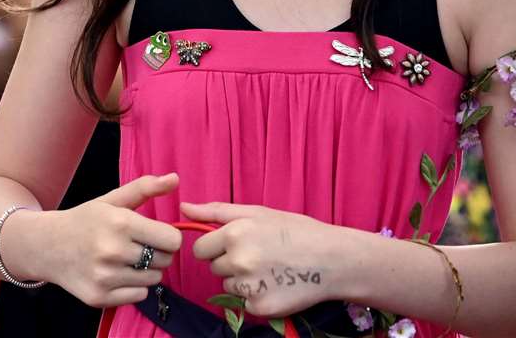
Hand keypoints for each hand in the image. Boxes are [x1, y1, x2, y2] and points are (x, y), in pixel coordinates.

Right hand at [43, 173, 184, 307]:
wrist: (47, 246)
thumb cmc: (85, 220)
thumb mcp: (112, 199)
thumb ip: (145, 188)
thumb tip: (175, 179)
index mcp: (121, 223)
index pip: (172, 240)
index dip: (168, 236)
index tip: (155, 234)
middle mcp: (113, 251)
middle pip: (165, 260)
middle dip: (158, 253)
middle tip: (138, 246)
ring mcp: (105, 277)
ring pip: (154, 279)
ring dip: (146, 271)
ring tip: (126, 260)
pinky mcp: (99, 298)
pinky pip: (139, 296)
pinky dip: (133, 287)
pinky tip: (117, 275)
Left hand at [184, 201, 339, 319]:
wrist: (332, 259)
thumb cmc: (295, 231)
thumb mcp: (257, 212)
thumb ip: (215, 211)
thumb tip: (183, 207)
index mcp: (235, 233)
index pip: (199, 249)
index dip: (215, 246)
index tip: (235, 244)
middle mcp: (238, 261)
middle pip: (214, 268)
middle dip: (230, 262)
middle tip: (259, 255)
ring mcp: (248, 287)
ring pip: (228, 286)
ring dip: (242, 281)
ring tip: (270, 269)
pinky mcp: (259, 308)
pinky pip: (244, 304)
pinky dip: (256, 297)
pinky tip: (276, 285)